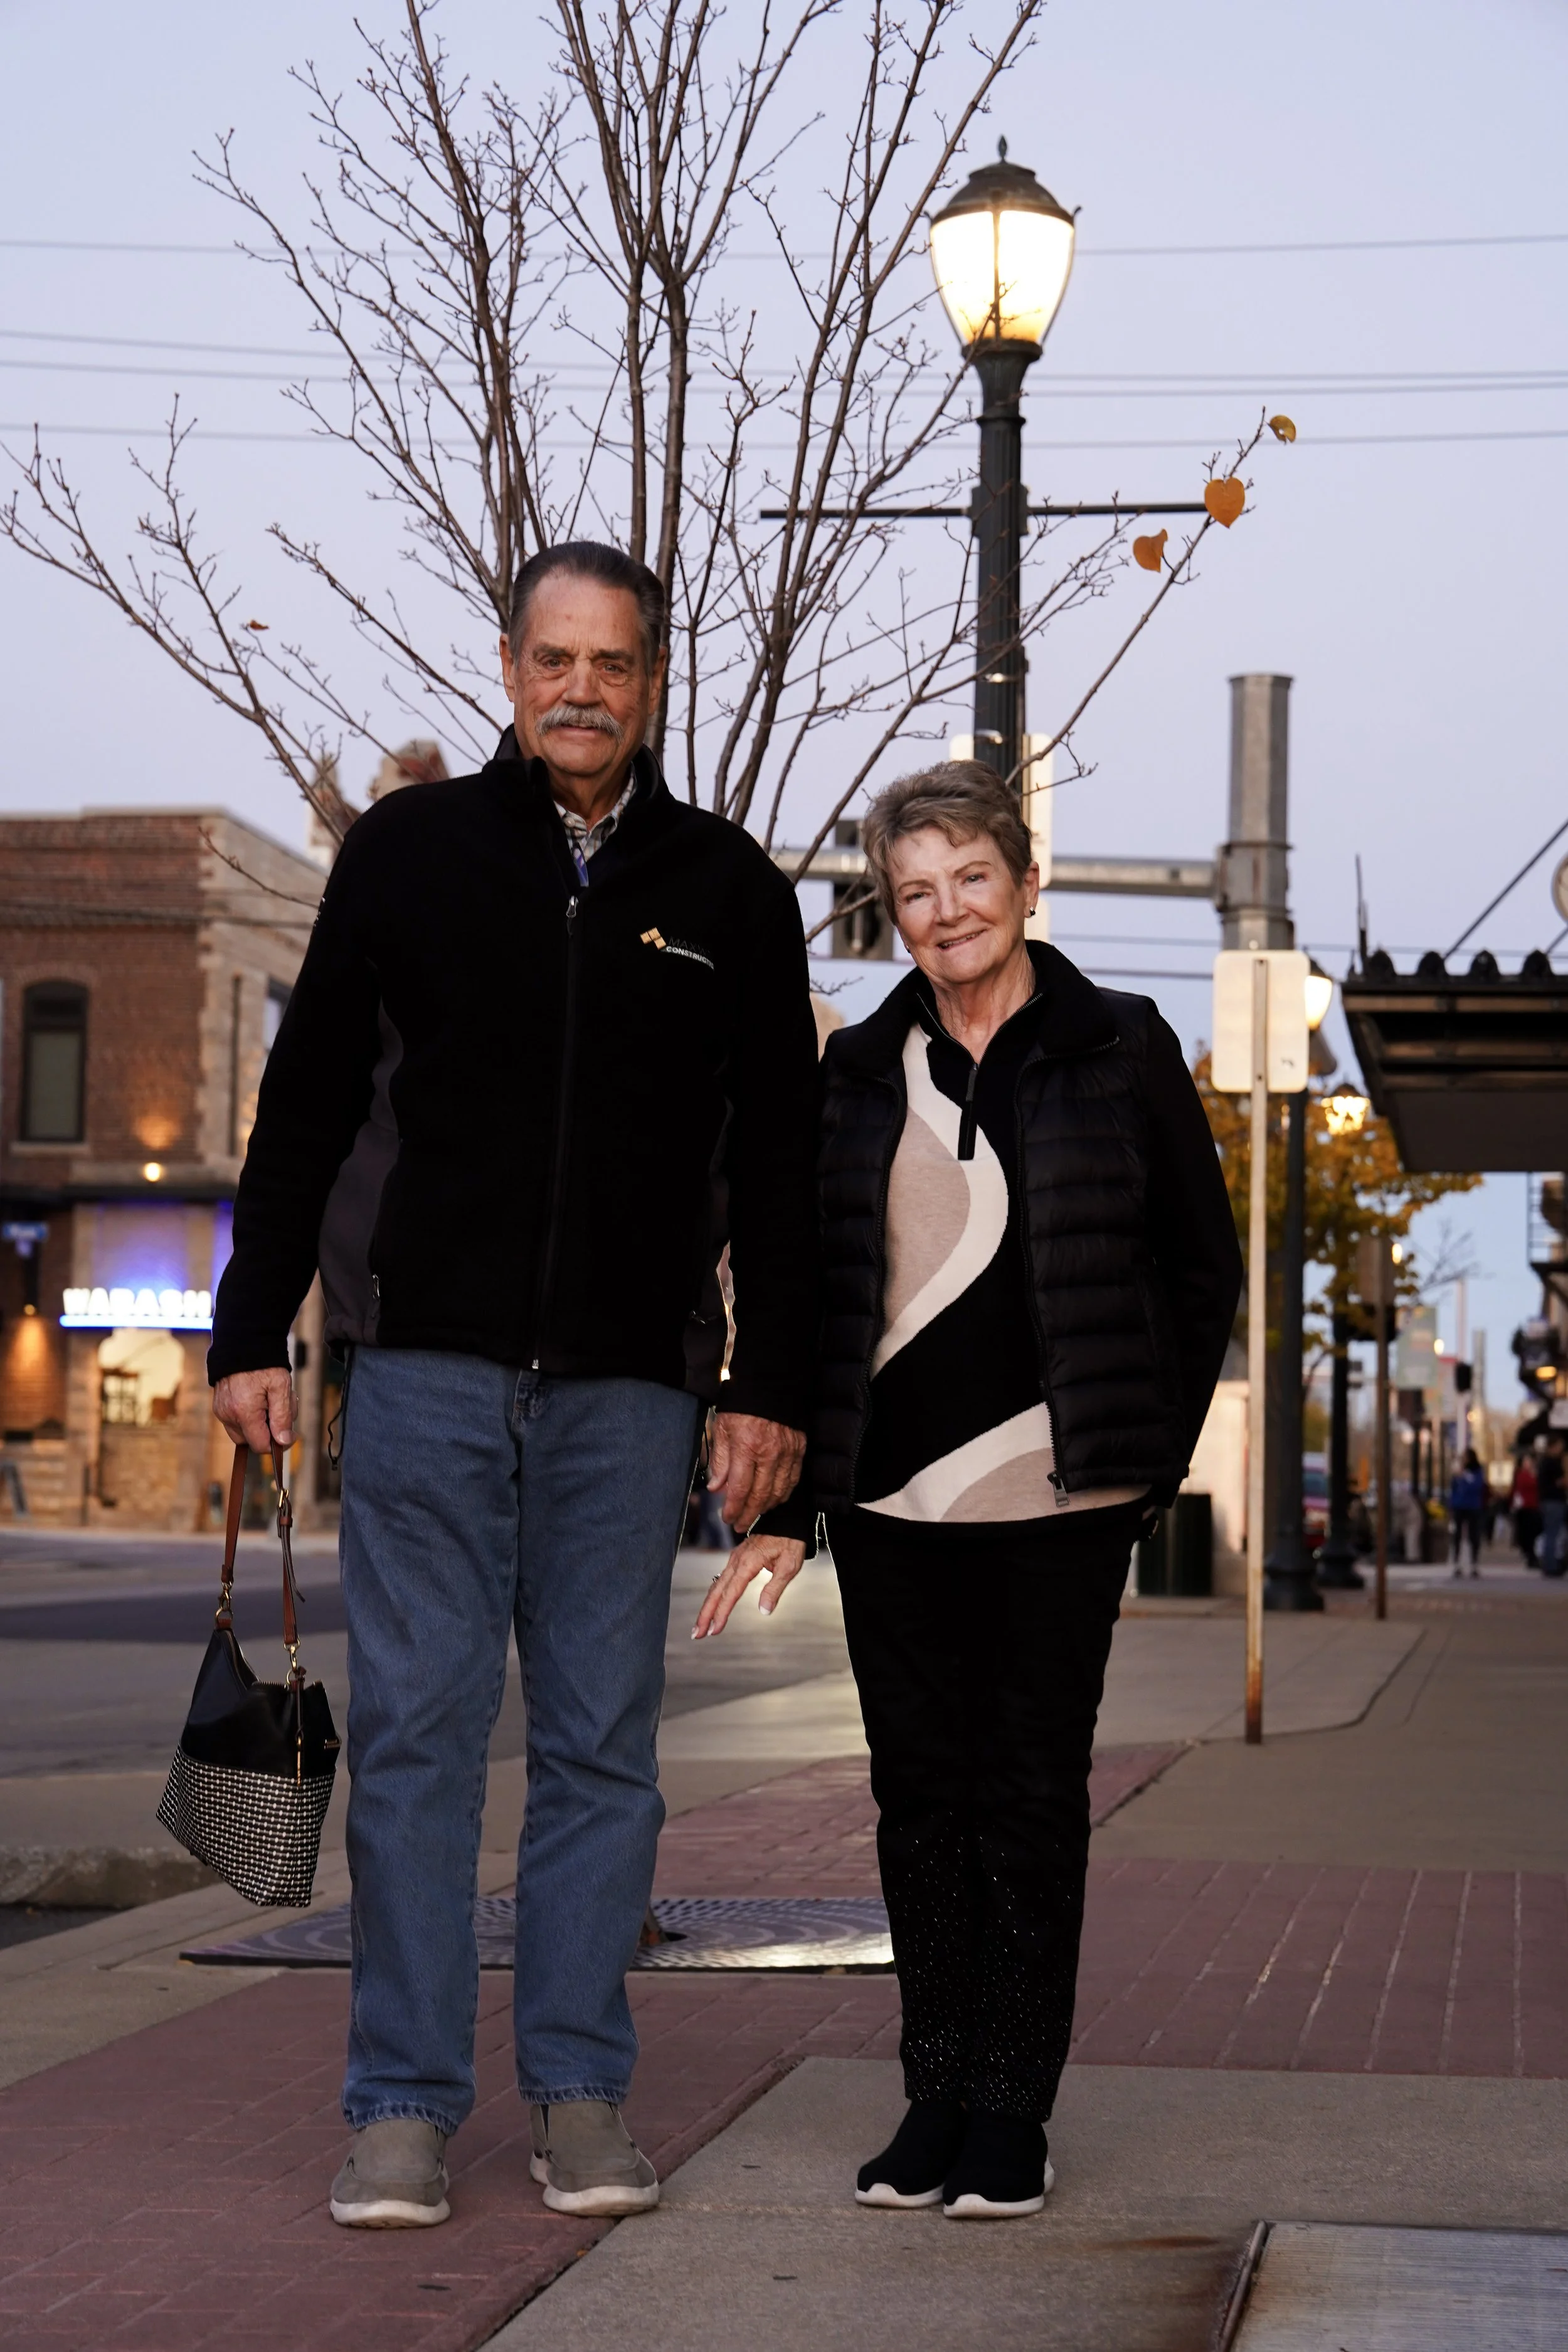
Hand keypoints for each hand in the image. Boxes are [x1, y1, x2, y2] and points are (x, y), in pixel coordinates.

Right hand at [213, 1367, 296, 1454]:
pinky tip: (259, 1398)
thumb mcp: (281, 1387)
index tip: (290, 1434)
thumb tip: (284, 1441)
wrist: (243, 1343)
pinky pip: (237, 1421)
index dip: (278, 1443)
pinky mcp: (219, 1407)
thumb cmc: (263, 1364)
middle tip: (280, 1408)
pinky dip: (250, 1415)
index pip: (260, 1446)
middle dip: (269, 1431)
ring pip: (245, 1432)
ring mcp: (221, 1411)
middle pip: (252, 1441)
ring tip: (271, 1399)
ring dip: (260, 1423)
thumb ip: (283, 1416)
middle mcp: (228, 1415)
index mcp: (244, 1412)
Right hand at [693, 1533, 806, 1638]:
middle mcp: (737, 1561)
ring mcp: (735, 1559)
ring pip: (716, 1585)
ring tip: (701, 1625)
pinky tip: (712, 1604)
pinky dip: (714, 1594)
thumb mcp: (789, 1565)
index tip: (714, 1630)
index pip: (731, 1593)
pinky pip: (721, 1579)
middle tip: (696, 1634)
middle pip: (716, 1591)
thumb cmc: (790, 1541)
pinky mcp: (737, 1558)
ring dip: (707, 1606)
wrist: (787, 1520)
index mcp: (748, 1563)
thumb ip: (775, 1588)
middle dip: (705, 1613)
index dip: (721, 1613)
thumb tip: (764, 1611)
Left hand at [707, 1411, 804, 1530]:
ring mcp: (787, 1453)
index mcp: (746, 1447)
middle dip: (749, 1514)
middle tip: (739, 1525)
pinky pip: (793, 1480)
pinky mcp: (799, 1450)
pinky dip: (783, 1494)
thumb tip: (716, 1488)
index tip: (727, 1519)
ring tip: (754, 1514)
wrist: (771, 1384)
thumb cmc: (742, 1406)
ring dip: (766, 1508)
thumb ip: (720, 1461)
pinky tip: (774, 1499)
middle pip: (760, 1495)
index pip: (739, 1489)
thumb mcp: (722, 1429)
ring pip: (779, 1491)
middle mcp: (769, 1453)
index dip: (733, 1509)